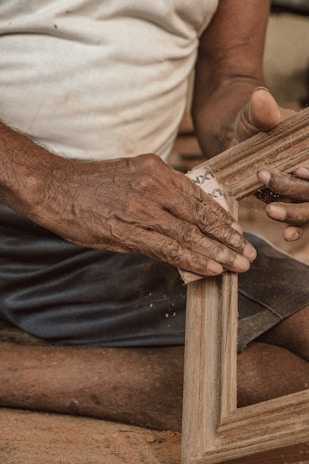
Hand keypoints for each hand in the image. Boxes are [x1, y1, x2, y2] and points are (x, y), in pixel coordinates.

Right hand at [39, 154, 255, 275]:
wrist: (52, 185)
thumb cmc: (89, 184)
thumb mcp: (130, 176)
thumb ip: (157, 193)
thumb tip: (180, 218)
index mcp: (156, 169)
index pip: (198, 195)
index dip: (221, 217)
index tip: (236, 231)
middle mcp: (152, 185)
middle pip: (199, 214)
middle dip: (227, 237)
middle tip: (247, 253)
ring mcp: (139, 208)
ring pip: (187, 233)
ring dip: (216, 251)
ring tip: (237, 265)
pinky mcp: (124, 230)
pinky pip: (165, 247)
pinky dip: (190, 259)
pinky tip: (209, 268)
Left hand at [232, 87, 307, 240]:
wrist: (236, 141)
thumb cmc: (251, 123)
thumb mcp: (255, 115)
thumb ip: (262, 111)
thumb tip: (260, 97)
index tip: (298, 171)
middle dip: (296, 190)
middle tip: (267, 182)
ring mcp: (304, 187)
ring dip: (294, 213)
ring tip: (270, 212)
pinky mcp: (290, 201)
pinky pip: (299, 220)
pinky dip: (295, 227)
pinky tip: (287, 235)